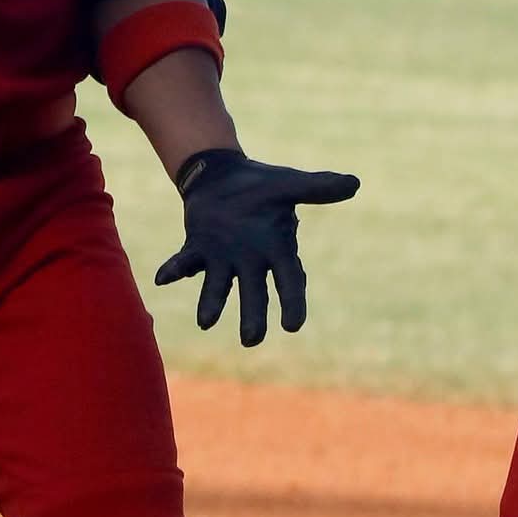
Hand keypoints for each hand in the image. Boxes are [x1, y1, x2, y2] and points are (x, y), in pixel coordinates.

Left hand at [153, 149, 358, 347]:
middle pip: (254, 294)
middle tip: (251, 339)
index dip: (291, 302)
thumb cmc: (262, 185)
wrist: (223, 177)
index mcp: (276, 249)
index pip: (289, 281)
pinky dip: (174, 270)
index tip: (292, 325)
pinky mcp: (196, 249)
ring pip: (217, 287)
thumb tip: (355, 183)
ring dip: (211, 303)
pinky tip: (162, 277)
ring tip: (205, 321)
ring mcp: (221, 259)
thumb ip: (319, 187)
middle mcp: (250, 261)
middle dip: (252, 316)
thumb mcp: (290, 184)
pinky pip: (185, 264)